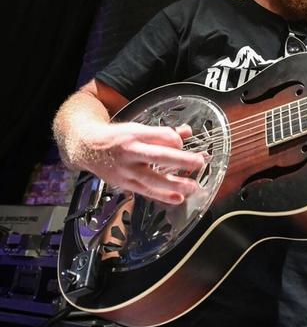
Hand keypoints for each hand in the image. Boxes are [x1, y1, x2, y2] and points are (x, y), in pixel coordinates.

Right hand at [81, 122, 206, 204]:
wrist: (87, 147)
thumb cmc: (118, 137)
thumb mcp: (138, 129)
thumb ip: (164, 133)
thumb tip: (187, 132)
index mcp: (135, 134)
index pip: (159, 135)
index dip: (175, 138)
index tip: (183, 141)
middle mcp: (130, 152)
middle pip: (158, 157)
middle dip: (180, 160)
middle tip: (199, 162)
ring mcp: (126, 170)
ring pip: (152, 179)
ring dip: (174, 184)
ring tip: (193, 186)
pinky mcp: (125, 183)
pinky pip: (146, 191)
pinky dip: (163, 196)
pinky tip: (178, 198)